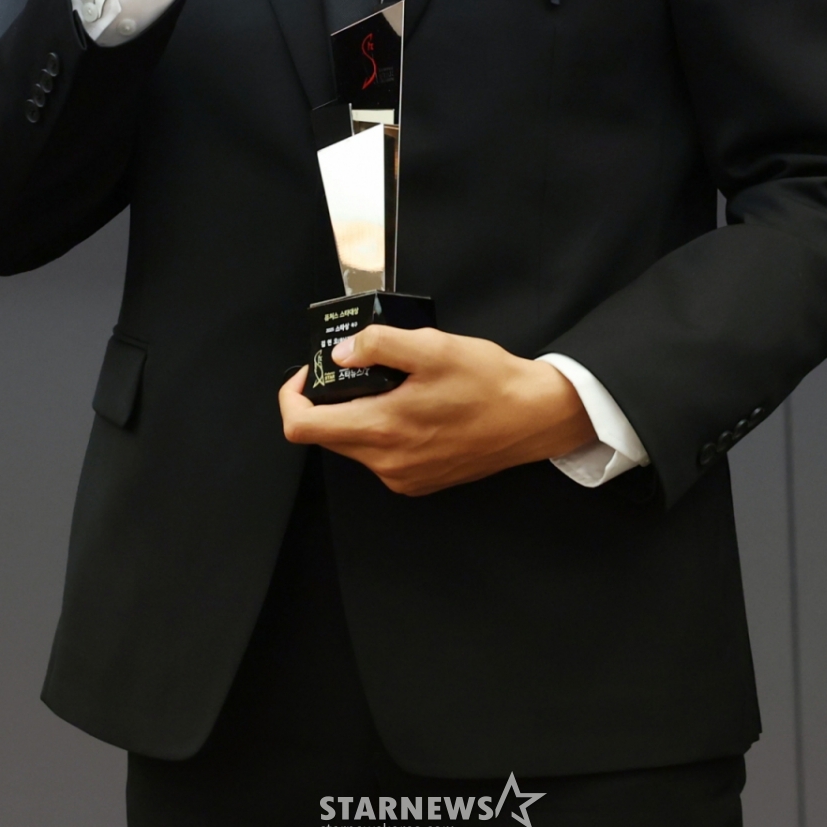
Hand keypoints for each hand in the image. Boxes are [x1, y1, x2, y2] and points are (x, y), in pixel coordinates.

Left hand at [278, 328, 594, 496]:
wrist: (534, 417)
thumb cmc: (489, 381)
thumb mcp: (432, 346)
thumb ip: (378, 345)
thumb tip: (340, 353)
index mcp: (382, 430)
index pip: (302, 427)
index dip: (292, 396)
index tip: (310, 371)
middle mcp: (386, 464)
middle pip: (326, 436)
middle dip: (327, 400)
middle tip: (353, 368)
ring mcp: (403, 478)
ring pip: (353, 446)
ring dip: (356, 414)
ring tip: (390, 384)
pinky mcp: (420, 482)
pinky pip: (380, 457)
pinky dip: (380, 430)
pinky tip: (410, 406)